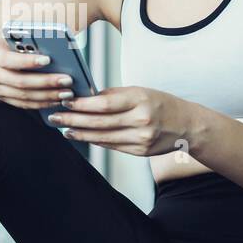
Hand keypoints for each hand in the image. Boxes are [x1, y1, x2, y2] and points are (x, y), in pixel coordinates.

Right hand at [0, 34, 77, 110]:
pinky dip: (42, 103)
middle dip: (45, 82)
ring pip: (23, 96)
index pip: (8, 59)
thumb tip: (55, 44)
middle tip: (66, 80)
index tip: (48, 59)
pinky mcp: (4, 98)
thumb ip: (28, 39)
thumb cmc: (8, 40)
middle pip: (19, 81)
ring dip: (47, 95)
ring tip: (66, 92)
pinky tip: (57, 100)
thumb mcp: (14, 34)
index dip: (27, 61)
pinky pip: (24, 104)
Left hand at [47, 86, 191, 156]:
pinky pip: (112, 146)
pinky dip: (95, 141)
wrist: (187, 125)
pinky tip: (82, 136)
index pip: (104, 103)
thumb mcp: (140, 91)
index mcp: (140, 100)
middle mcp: (142, 120)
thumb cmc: (161, 103)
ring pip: (103, 137)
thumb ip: (114, 95)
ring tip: (64, 128)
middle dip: (74, 119)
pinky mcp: (140, 152)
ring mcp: (141, 139)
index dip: (82, 104)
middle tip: (56, 116)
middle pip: (100, 122)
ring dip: (80, 133)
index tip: (65, 100)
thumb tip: (85, 97)